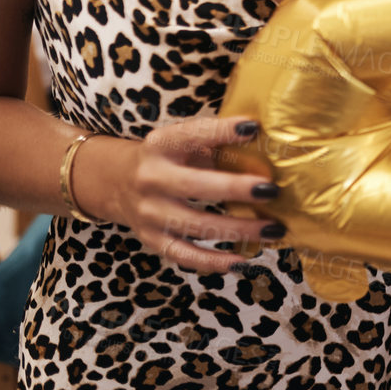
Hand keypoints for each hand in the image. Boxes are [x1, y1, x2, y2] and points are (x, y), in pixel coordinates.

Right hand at [75, 116, 286, 272]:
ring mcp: (149, 212)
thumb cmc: (170, 156)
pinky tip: (242, 261)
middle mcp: (151, 178)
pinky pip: (184, 254)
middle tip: (272, 190)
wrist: (116, 181)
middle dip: (235, 188)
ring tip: (274, 228)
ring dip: (238, 229)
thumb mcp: (183, 139)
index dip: (221, 131)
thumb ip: (216, 141)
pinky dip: (213, 261)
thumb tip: (267, 144)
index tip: (253, 127)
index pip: (191, 134)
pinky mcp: (151, 239)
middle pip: (195, 186)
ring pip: (196, 225)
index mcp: (161, 145)